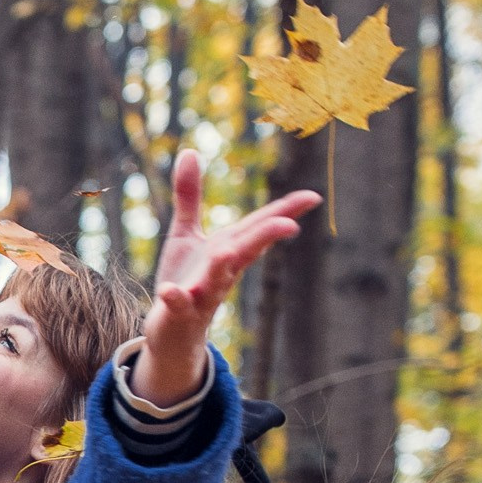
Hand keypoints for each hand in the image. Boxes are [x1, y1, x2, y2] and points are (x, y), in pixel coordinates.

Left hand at [135, 150, 318, 407]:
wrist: (171, 332)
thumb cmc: (185, 279)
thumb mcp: (186, 234)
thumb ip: (189, 195)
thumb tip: (189, 151)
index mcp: (228, 249)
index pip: (259, 227)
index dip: (284, 212)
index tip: (313, 197)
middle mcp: (222, 271)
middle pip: (246, 250)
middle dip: (264, 238)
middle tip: (289, 225)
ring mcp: (203, 293)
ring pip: (217, 278)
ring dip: (223, 265)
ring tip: (228, 250)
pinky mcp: (179, 312)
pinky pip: (178, 305)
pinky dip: (175, 298)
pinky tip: (168, 291)